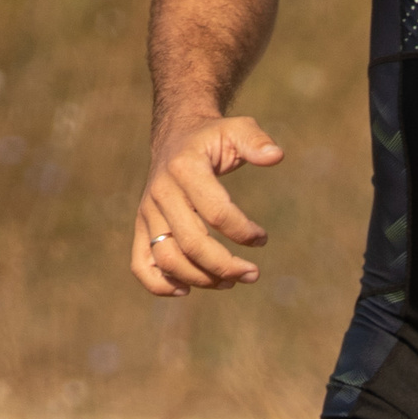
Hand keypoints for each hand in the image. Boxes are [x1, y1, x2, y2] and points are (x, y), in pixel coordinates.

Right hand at [130, 115, 284, 295]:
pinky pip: (140, 264)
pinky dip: (159, 284)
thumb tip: (277, 156)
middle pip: (191, 243)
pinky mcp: (141, 227)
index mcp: (185, 168)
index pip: (215, 212)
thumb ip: (256, 141)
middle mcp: (161, 192)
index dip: (243, 231)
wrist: (176, 137)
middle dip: (225, 265)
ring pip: (167, 258)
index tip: (262, 238)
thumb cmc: (212, 138)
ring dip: (200, 278)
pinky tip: (187, 289)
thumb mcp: (237, 129)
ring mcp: (147, 212)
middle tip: (252, 274)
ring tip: (229, 283)